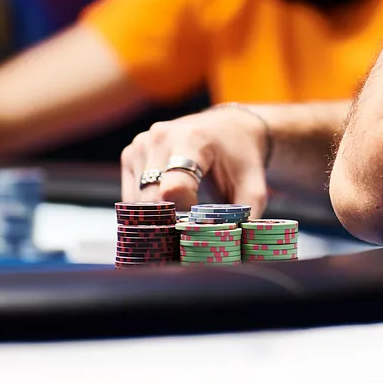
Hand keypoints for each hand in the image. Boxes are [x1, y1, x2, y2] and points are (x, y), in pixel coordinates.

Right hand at [120, 105, 270, 217]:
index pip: (172, 189)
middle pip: (151, 198)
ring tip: (181, 215)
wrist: (228, 127)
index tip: (199, 222)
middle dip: (167, 221)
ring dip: (155, 215)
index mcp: (191, 139)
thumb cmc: (241, 158)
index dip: (183, 215)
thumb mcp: (253, 187)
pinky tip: (168, 204)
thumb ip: (243, 218)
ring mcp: (142, 143)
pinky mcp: (130, 152)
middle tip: (188, 230)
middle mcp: (161, 137)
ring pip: (136, 200)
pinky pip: (130, 195)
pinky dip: (145, 207)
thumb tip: (233, 255)